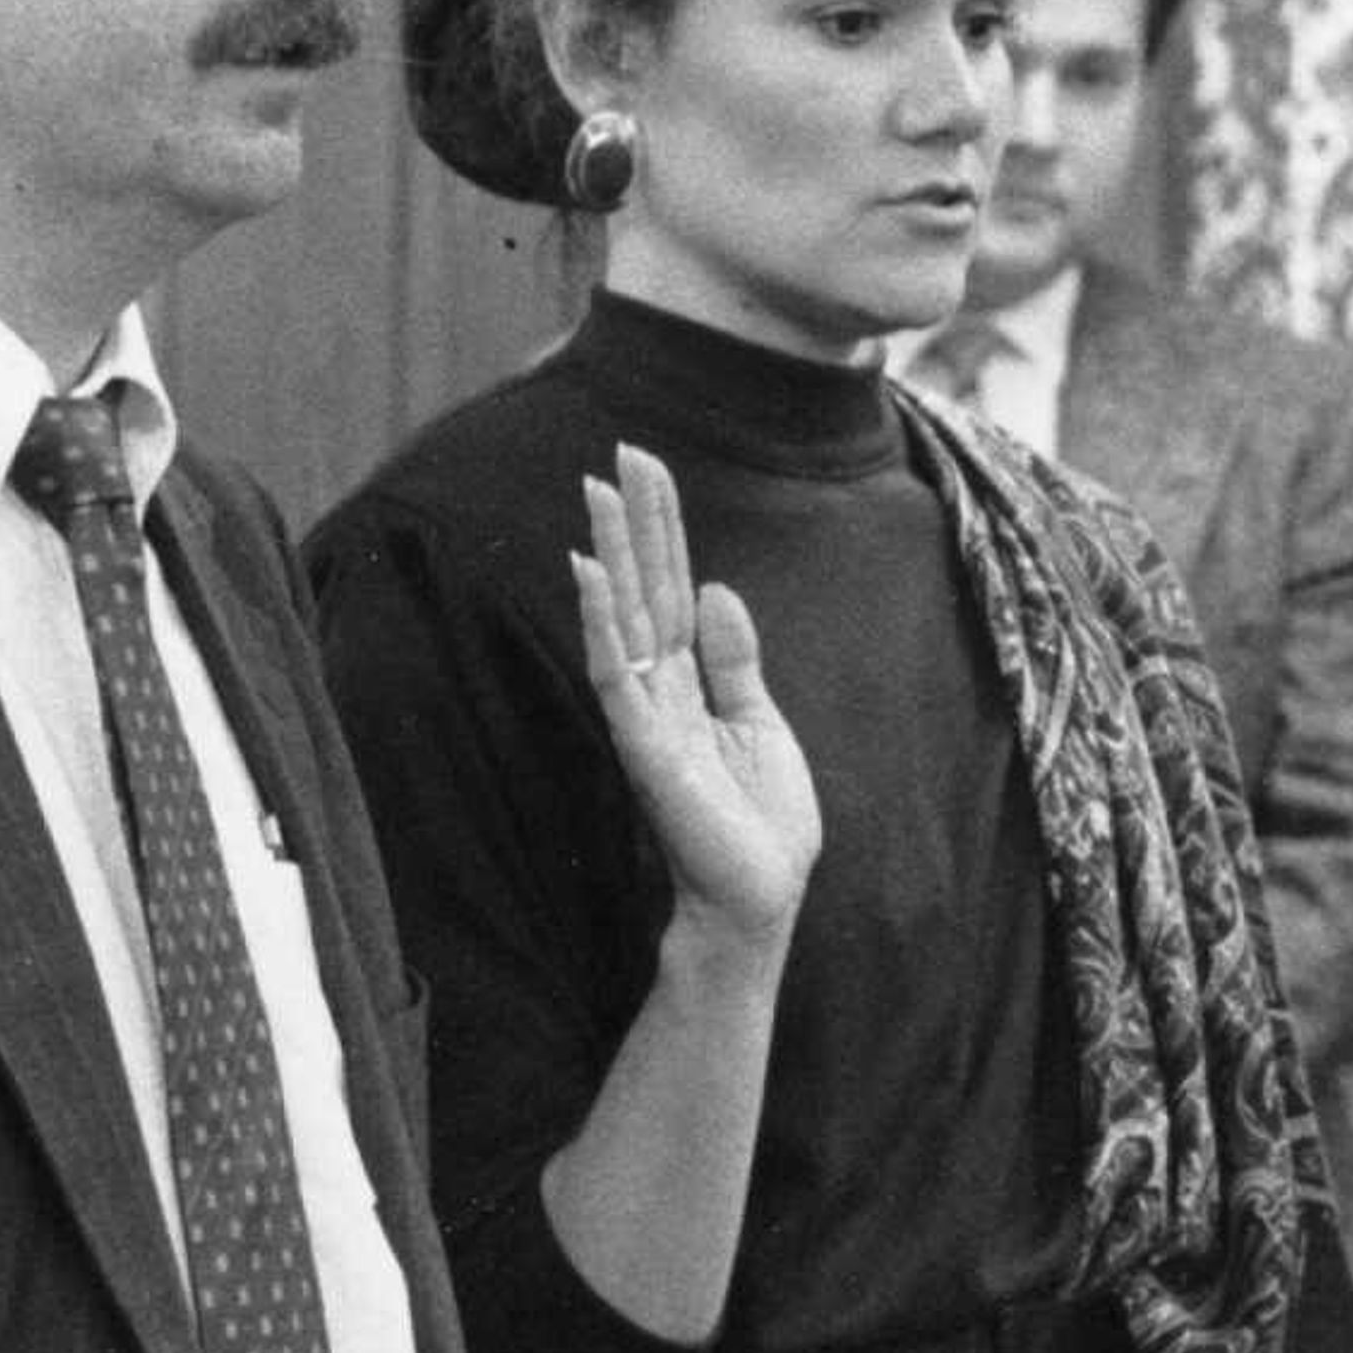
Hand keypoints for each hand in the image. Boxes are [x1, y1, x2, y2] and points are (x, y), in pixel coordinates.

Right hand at [572, 444, 820, 943]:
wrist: (760, 899)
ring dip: (612, 553)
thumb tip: (714, 588)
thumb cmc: (760, 826)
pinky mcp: (644, 746)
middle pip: (644, 588)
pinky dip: (602, 621)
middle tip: (619, 452)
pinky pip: (616, 671)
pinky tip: (591, 573)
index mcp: (693, 681)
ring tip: (597, 491)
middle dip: (634, 521)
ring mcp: (647, 715)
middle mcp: (661, 689)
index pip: (672, 587)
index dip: (663, 528)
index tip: (648, 467)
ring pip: (623, 617)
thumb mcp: (761, 725)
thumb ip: (734, 660)